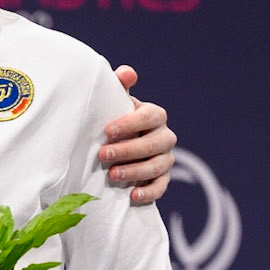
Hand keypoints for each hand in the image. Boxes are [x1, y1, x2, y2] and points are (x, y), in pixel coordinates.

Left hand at [102, 65, 175, 205]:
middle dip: (128, 150)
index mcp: (155, 116)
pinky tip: (132, 196)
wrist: (119, 149)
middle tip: (103, 155)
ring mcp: (165, 159)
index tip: (107, 131)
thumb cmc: (116, 123)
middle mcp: (164, 136)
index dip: (130, 124)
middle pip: (153, 144)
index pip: (150, 117)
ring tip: (112, 174)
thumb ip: (119, 87)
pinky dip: (148, 192)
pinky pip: (161, 187)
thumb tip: (127, 73)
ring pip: (156, 166)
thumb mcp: (116, 105)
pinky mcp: (162, 179)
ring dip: (134, 171)